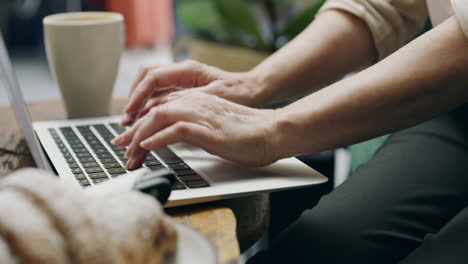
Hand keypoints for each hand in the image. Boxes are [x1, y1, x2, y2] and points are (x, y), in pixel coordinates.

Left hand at [112, 92, 279, 168]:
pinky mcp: (208, 129)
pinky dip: (158, 138)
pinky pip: (176, 129)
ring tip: (131, 154)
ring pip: (159, 117)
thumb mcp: (213, 127)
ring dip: (140, 137)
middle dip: (132, 131)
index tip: (128, 138)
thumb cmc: (247, 133)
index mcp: (196, 101)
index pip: (159, 107)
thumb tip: (176, 136)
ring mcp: (201, 114)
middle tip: (121, 148)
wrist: (271, 132)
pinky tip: (148, 147)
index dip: (139, 122)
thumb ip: (194, 127)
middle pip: (153, 111)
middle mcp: (195, 103)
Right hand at [121, 60, 263, 125]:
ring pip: (151, 87)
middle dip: (133, 99)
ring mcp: (182, 80)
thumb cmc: (239, 93)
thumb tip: (163, 109)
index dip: (138, 96)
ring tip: (131, 123)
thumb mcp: (214, 98)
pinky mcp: (184, 89)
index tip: (130, 114)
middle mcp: (181, 72)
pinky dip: (149, 107)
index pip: (152, 78)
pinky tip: (145, 121)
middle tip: (126, 121)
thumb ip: (188, 101)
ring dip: (139, 104)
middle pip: (146, 79)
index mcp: (188, 70)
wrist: (254, 90)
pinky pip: (160, 95)